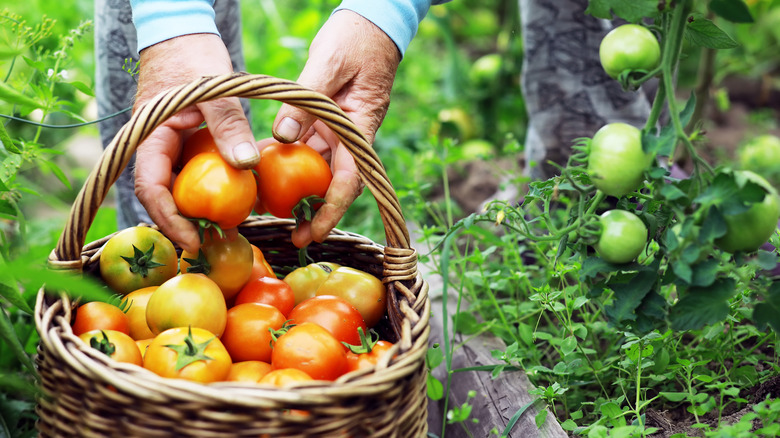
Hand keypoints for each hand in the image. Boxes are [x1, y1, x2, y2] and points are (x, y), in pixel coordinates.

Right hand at [132, 34, 258, 252]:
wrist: (182, 35)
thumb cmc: (192, 57)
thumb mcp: (215, 90)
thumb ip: (228, 125)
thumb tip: (247, 166)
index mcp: (149, 137)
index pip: (150, 188)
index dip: (169, 218)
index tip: (192, 239)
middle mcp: (154, 148)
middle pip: (163, 196)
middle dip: (185, 223)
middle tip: (214, 243)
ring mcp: (169, 147)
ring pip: (180, 187)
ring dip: (199, 209)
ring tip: (227, 228)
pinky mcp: (185, 145)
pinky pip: (195, 173)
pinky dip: (211, 188)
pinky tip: (236, 199)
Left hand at [271, 10, 401, 247]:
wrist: (371, 23)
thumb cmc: (355, 39)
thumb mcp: (327, 64)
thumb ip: (305, 102)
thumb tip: (281, 137)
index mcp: (358, 126)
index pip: (350, 179)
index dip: (332, 210)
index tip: (315, 232)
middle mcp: (351, 134)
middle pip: (335, 182)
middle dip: (316, 212)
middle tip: (294, 237)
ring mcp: (339, 129)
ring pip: (319, 168)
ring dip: (301, 190)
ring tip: (274, 210)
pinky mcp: (327, 120)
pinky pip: (309, 146)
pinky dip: (291, 160)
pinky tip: (267, 168)